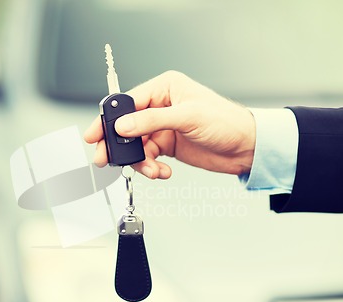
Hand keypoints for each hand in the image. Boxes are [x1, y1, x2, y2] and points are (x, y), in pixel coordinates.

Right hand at [84, 71, 255, 178]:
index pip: (128, 102)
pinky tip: (162, 171)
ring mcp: (163, 127)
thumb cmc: (226, 122)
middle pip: (127, 125)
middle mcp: (161, 106)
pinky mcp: (167, 145)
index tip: (96, 134)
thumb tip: (123, 125)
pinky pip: (148, 157)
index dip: (110, 119)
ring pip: (136, 145)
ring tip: (152, 170)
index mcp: (165, 88)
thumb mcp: (187, 117)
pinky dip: (152, 167)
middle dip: (118, 144)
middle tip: (106, 158)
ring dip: (140, 161)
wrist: (245, 148)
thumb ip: (152, 121)